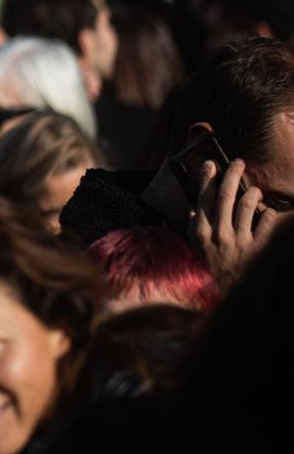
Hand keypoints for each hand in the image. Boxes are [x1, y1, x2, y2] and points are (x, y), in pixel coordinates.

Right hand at [191, 158, 277, 288]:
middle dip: (231, 175)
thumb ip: (194, 229)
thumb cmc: (211, 273)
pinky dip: (268, 214)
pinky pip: (266, 224)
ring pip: (246, 206)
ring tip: (254, 189)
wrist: (230, 300)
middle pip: (225, 196)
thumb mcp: (196, 252)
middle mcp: (218, 234)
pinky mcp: (257, 249)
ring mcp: (238, 241)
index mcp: (200, 233)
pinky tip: (268, 212)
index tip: (210, 164)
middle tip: (238, 162)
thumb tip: (193, 210)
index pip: (203, 198)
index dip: (207, 179)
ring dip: (252, 193)